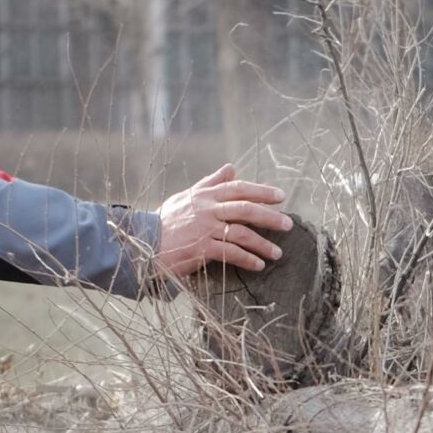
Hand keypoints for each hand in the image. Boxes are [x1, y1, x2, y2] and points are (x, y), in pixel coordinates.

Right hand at [154, 164, 292, 280]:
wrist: (144, 242)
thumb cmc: (165, 221)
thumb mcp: (186, 196)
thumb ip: (210, 183)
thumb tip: (231, 168)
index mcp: (205, 195)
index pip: (238, 188)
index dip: (261, 190)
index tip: (281, 196)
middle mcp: (207, 209)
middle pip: (245, 209)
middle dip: (270, 216)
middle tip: (288, 224)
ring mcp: (205, 229)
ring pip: (242, 233)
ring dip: (263, 243)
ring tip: (278, 252)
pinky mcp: (202, 248)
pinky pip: (231, 253)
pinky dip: (248, 259)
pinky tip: (259, 264)